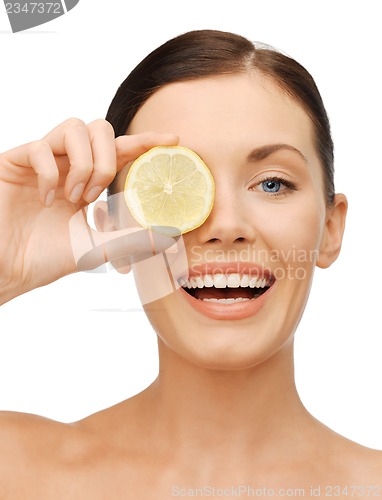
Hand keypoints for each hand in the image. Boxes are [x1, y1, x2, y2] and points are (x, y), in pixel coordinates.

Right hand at [0, 118, 177, 304]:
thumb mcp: (97, 247)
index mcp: (86, 180)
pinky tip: (46, 199)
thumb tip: (171, 239)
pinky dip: (50, 173)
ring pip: (74, 127)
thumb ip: (131, 240)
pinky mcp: (15, 162)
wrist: (8, 269)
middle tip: (95, 194)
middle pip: (100, 128)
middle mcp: (66, 164)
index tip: (172, 140)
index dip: (145, 141)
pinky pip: (40, 147)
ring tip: (74, 197)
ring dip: (83, 164)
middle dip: (107, 159)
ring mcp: (41, 161)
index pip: (120, 150)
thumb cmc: (46, 257)